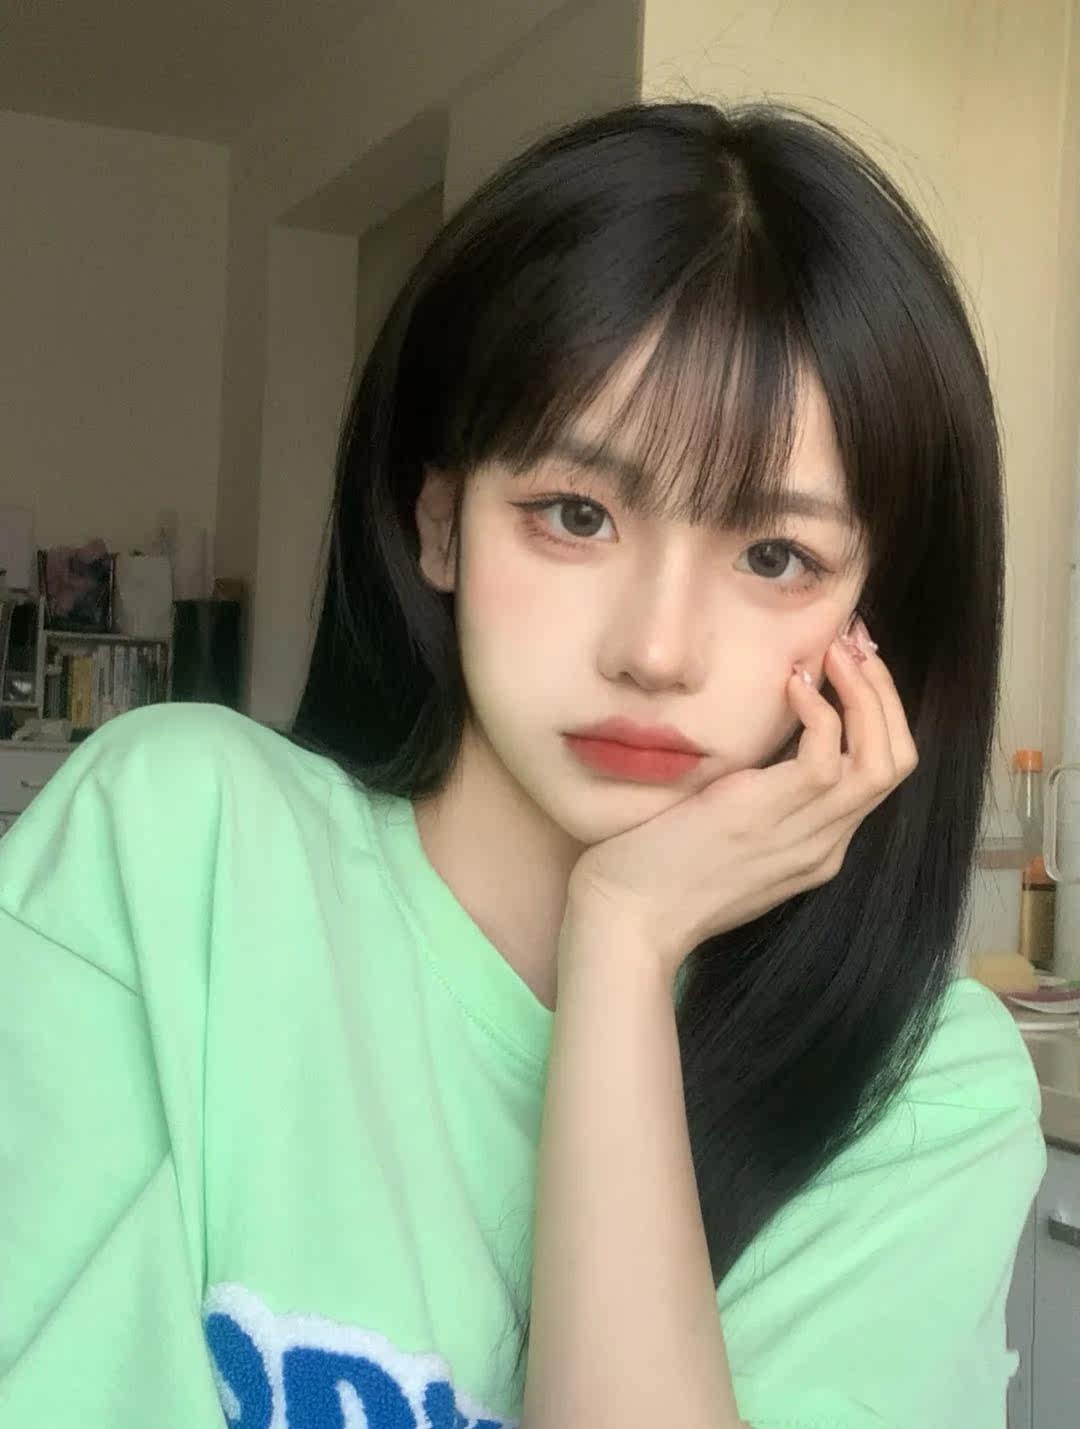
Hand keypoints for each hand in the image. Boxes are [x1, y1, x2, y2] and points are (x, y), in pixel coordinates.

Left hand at [563, 625, 918, 979]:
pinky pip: (826, 757)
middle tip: (855, 645)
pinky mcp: (766, 817)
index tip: (850, 669)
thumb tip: (758, 750)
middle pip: (896, 763)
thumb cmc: (657, 874)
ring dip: (866, 693)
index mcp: (817, 850)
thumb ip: (758, 803)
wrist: (627, 919)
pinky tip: (793, 683)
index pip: (878, 775)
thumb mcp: (725, 838)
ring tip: (835, 650)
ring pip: (879, 759)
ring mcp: (802, 836)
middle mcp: (824, 846)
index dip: (877, 715)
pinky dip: (821, 712)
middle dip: (884, 696)